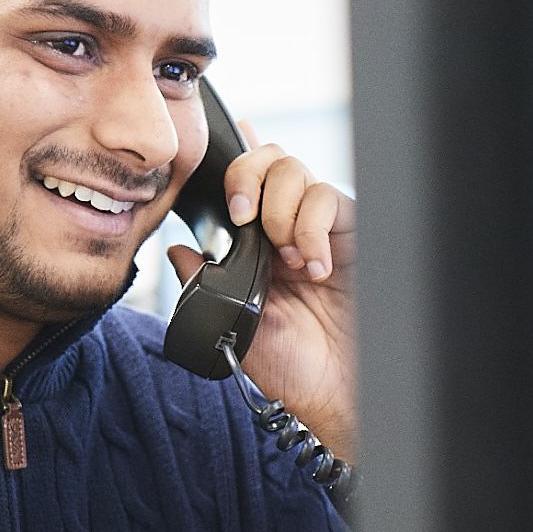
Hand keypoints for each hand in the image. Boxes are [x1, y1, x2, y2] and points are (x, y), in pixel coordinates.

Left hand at [166, 126, 358, 461]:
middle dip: (248, 177)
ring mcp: (322, 229)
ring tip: (286, 260)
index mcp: (257, 245)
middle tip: (243, 219)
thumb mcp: (235, 325)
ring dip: (280, 210)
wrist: (335, 396)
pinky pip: (328, 199)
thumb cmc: (292, 368)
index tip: (228, 135)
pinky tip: (314, 266)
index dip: (238, 155)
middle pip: (270, 159)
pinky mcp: (354, 235)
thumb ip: (206, 284)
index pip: (247, 183)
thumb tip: (178, 248)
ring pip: (296, 171)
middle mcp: (289, 229)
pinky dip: (311, 227)